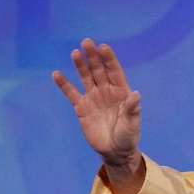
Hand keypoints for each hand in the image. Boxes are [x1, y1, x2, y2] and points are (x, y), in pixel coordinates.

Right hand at [53, 39, 142, 167]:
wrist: (115, 151)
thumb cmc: (128, 136)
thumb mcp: (132, 123)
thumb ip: (133, 109)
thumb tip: (136, 94)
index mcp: (122, 92)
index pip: (115, 71)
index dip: (109, 59)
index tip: (103, 47)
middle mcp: (107, 91)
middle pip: (99, 70)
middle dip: (93, 57)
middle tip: (87, 42)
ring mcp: (93, 98)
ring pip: (86, 77)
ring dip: (80, 65)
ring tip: (75, 53)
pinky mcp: (82, 108)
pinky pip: (71, 93)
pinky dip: (64, 84)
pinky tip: (57, 74)